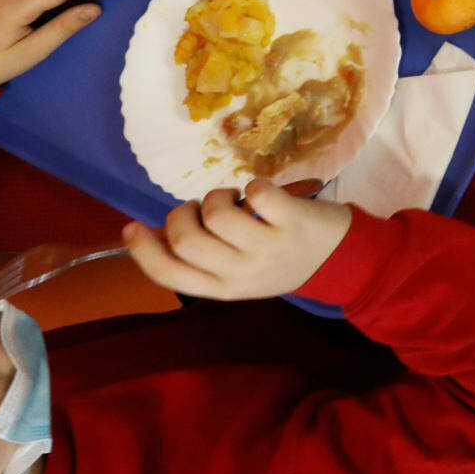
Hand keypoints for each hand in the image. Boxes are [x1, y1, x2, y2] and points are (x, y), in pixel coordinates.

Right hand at [122, 181, 352, 300]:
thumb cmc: (281, 261)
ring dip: (218, 196)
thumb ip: (205, 260)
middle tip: (201, 207)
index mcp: (224, 288)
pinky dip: (255, 185)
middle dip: (182, 213)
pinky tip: (263, 193)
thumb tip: (158, 233)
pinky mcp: (296, 222)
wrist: (343, 260)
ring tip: (235, 199)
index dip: (143, 251)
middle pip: (186, 241)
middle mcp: (244, 272)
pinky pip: (260, 195)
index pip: (170, 275)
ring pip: (218, 215)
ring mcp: (270, 247)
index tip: (130, 227)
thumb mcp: (240, 275)